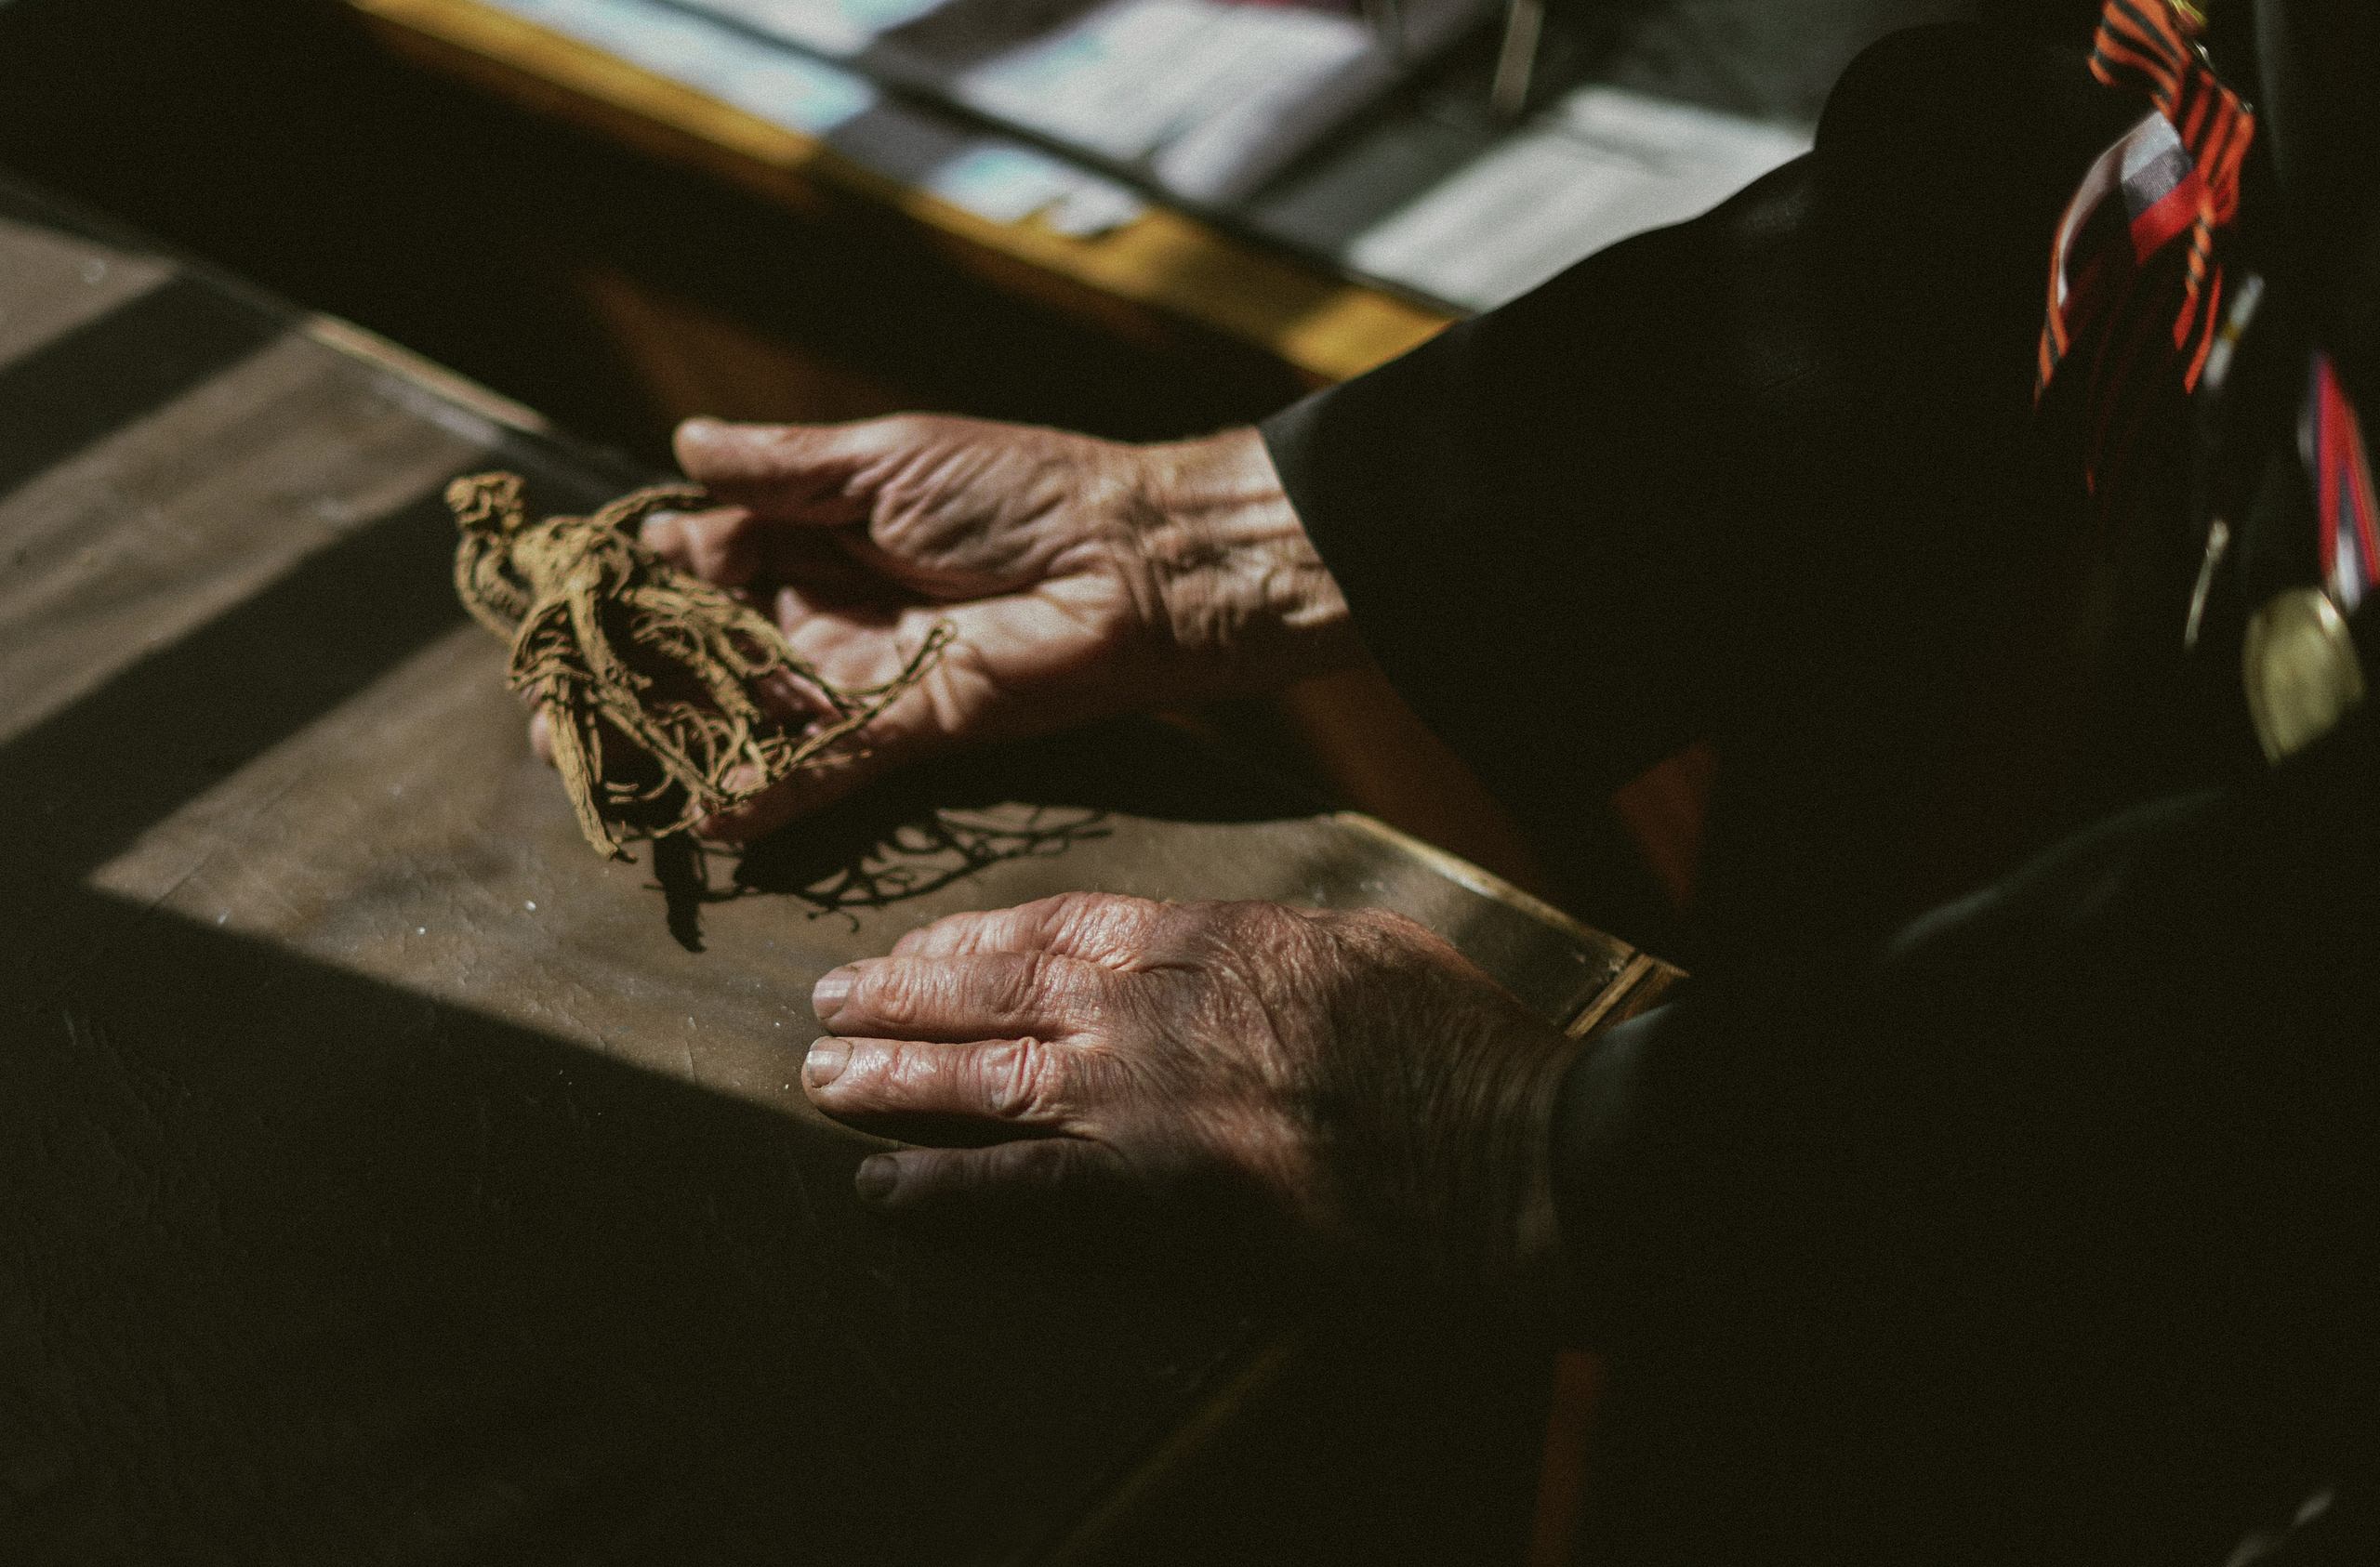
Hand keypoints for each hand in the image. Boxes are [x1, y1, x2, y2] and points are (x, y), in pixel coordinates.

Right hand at [620, 415, 1359, 837]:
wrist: (1135, 557)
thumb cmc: (1025, 489)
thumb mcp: (888, 460)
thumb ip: (782, 470)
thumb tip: (683, 443)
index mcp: (816, 534)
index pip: (703, 559)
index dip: (643, 577)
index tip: (577, 593)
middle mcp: (826, 611)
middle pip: (708, 649)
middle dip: (632, 674)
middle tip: (551, 705)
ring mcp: (860, 677)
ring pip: (748, 714)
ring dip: (673, 739)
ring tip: (588, 765)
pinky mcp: (906, 732)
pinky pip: (821, 768)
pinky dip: (764, 791)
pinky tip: (700, 811)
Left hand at [800, 892, 1582, 1282]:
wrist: (1499, 1147)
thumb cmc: (1454, 1046)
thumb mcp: (1361, 946)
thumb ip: (1271, 943)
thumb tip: (1229, 947)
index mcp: (1205, 937)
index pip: (1056, 924)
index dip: (972, 937)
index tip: (917, 947)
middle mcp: (1150, 1004)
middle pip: (995, 989)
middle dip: (901, 994)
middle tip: (827, 999)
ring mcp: (1141, 1097)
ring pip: (982, 1076)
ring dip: (890, 1076)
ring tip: (819, 1075)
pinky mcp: (1149, 1193)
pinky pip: (1017, 1190)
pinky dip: (941, 1190)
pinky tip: (878, 1191)